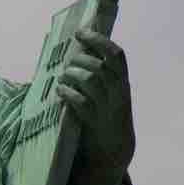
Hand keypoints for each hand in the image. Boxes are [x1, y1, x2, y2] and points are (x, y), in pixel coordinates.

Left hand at [55, 28, 134, 184]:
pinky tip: (60, 91)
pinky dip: (67, 93)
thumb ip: (101, 74)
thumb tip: (80, 49)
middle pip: (99, 66)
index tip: (80, 32)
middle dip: (79, 61)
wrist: (113, 152)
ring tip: (63, 78)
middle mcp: (118, 94)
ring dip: (71, 75)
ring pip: (90, 81)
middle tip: (68, 66)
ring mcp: (107, 109)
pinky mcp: (93, 123)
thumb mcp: (111, 93)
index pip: (116, 55)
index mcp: (123, 84)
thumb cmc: (107, 116)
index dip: (98, 41)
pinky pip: (80, 102)